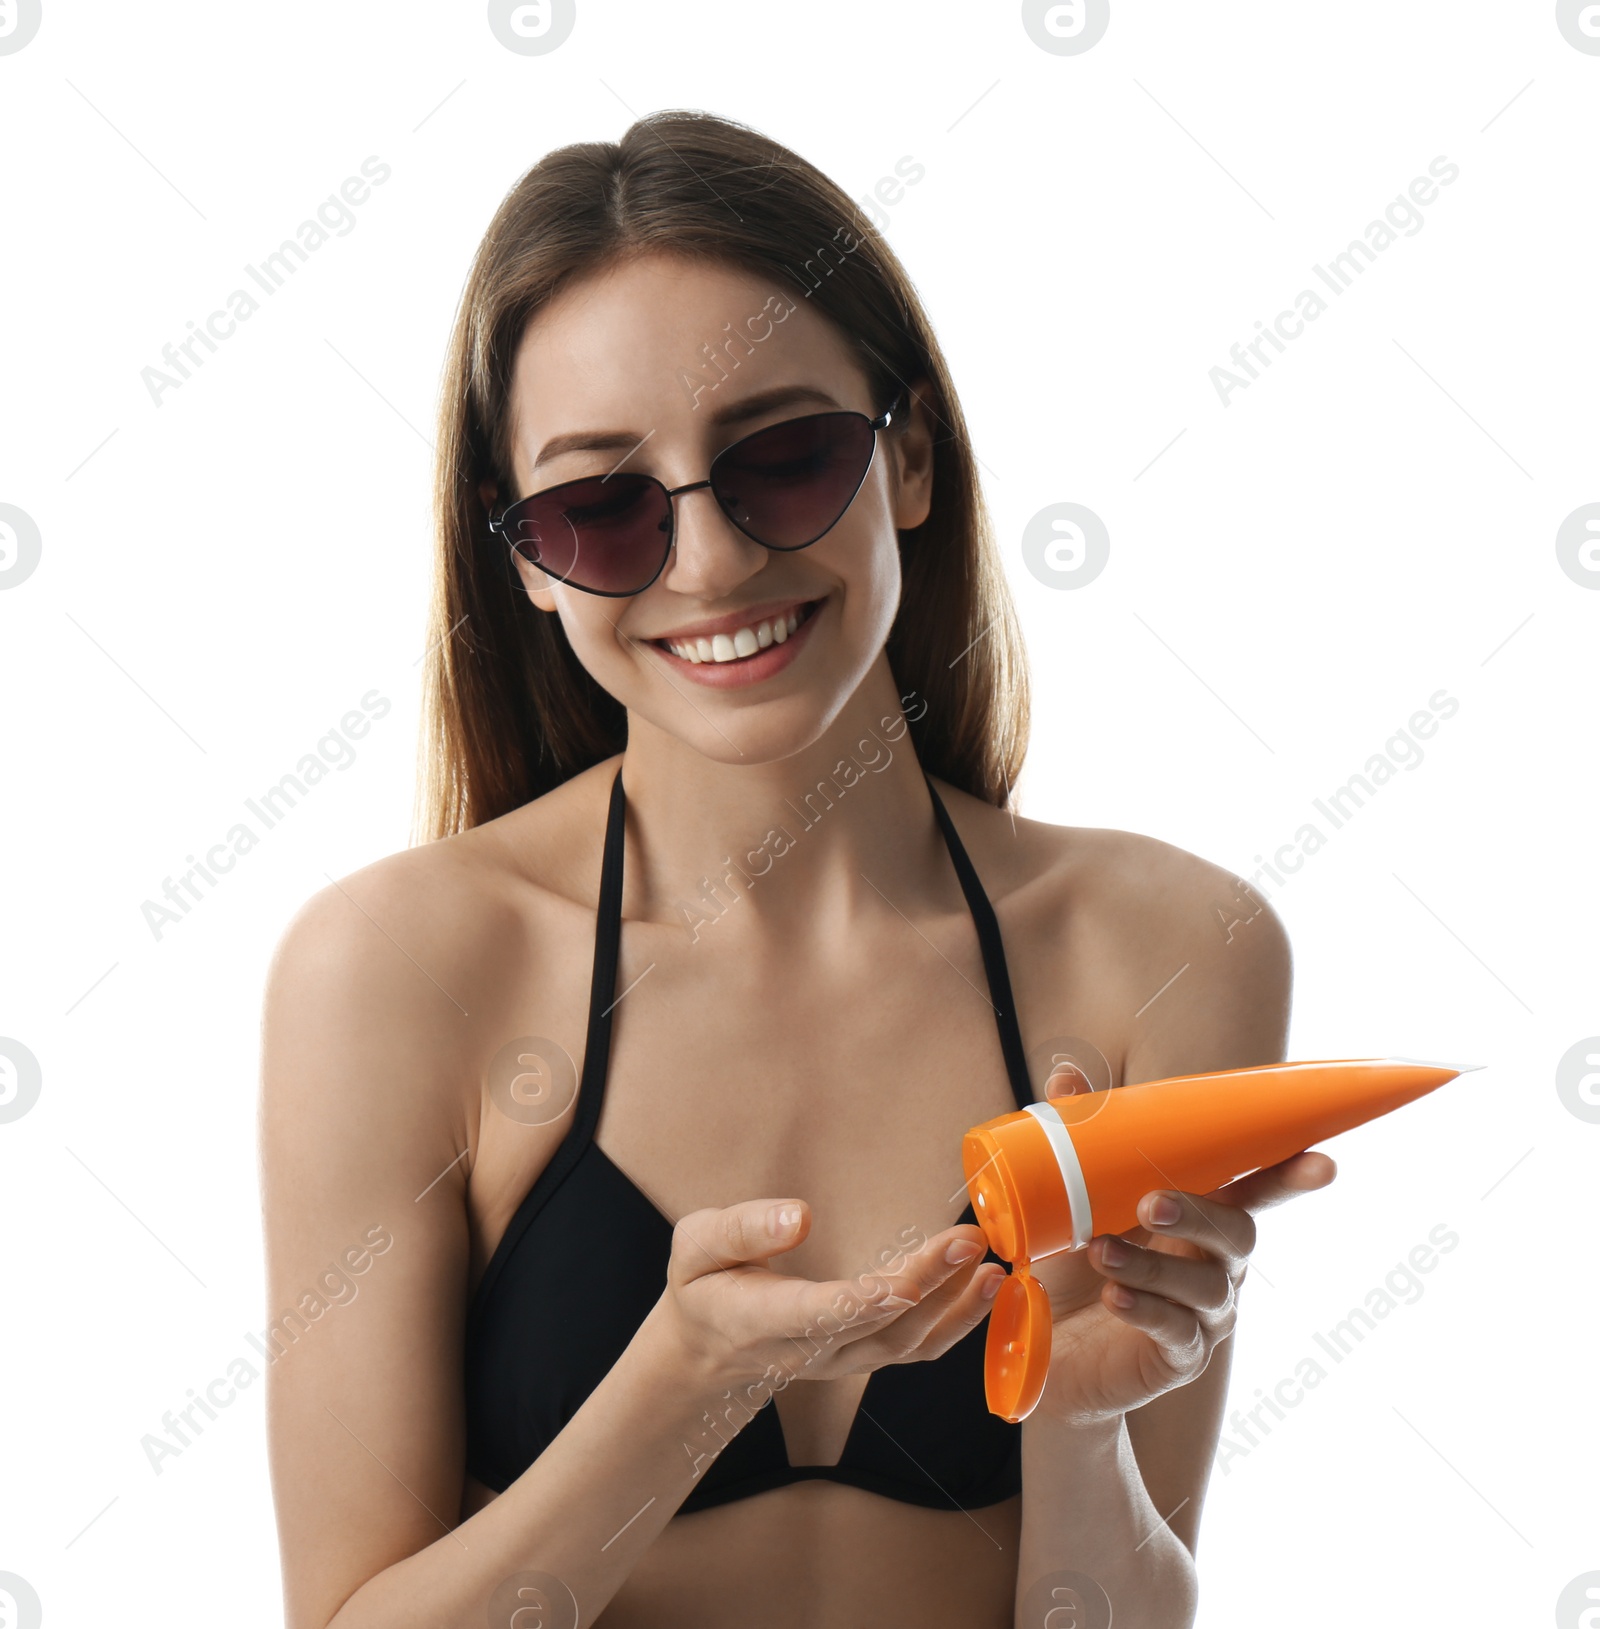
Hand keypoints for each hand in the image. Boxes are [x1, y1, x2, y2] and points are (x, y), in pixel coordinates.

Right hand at [660, 1197, 1007, 1397]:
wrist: (709, 1350)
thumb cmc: (703, 1284)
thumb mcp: (696, 1245)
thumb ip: (742, 1230)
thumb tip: (797, 1216)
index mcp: (761, 1318)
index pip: (815, 1314)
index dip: (858, 1303)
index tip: (899, 1283)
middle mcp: (810, 1349)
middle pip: (876, 1325)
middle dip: (926, 1283)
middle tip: (967, 1240)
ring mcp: (843, 1361)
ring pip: (906, 1344)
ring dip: (955, 1307)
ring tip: (991, 1264)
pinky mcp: (866, 1357)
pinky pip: (918, 1350)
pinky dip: (958, 1324)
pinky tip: (988, 1288)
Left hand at [1027, 1087, 1335, 1427]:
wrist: (1052, 1352)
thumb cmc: (1074, 1266)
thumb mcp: (1068, 1201)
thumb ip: (1078, 1140)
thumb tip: (1067, 1074)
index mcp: (1200, 1217)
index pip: (1253, 1191)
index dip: (1289, 1176)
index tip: (1321, 1163)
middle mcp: (1216, 1264)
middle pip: (1237, 1234)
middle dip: (1198, 1214)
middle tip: (1150, 1203)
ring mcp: (1206, 1314)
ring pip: (1205, 1285)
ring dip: (1153, 1265)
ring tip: (1101, 1253)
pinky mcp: (1182, 1356)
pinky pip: (1178, 1331)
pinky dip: (1147, 1309)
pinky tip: (1115, 1297)